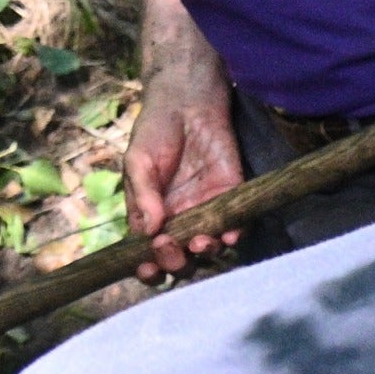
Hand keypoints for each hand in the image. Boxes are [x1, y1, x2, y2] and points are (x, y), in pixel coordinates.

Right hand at [124, 33, 242, 278]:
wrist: (187, 103)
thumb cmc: (156, 132)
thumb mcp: (138, 163)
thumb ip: (142, 196)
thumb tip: (149, 230)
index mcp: (151, 215)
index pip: (147, 252)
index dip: (146, 267)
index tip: (145, 270)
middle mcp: (179, 218)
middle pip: (179, 256)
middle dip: (174, 261)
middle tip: (168, 248)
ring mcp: (206, 209)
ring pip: (208, 246)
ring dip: (203, 252)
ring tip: (197, 242)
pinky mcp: (231, 196)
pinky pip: (236, 224)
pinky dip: (233, 235)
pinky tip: (227, 235)